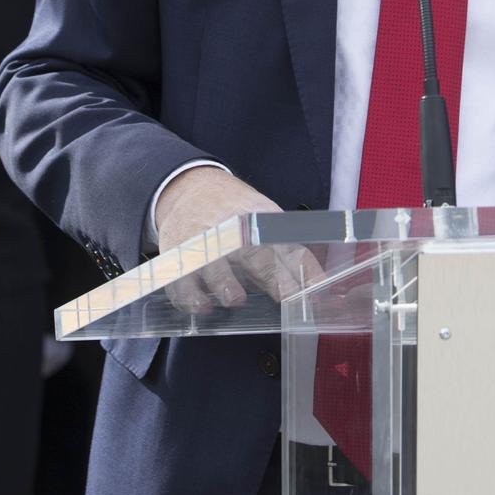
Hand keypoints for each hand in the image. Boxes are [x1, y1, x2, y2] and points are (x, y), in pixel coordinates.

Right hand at [154, 167, 318, 312]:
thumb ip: (287, 252)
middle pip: (253, 252)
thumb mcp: (264, 220)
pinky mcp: (177, 254)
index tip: (313, 292)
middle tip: (284, 296)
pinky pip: (181, 278)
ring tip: (235, 299)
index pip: (284, 247)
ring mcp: (202, 241)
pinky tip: (201, 306)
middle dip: (271, 276)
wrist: (188, 187)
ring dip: (225, 282)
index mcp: (258, 220)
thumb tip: (316, 286)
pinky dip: (189, 294)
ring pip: (213, 263)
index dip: (300, 270)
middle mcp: (231, 230)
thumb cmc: (234, 211)